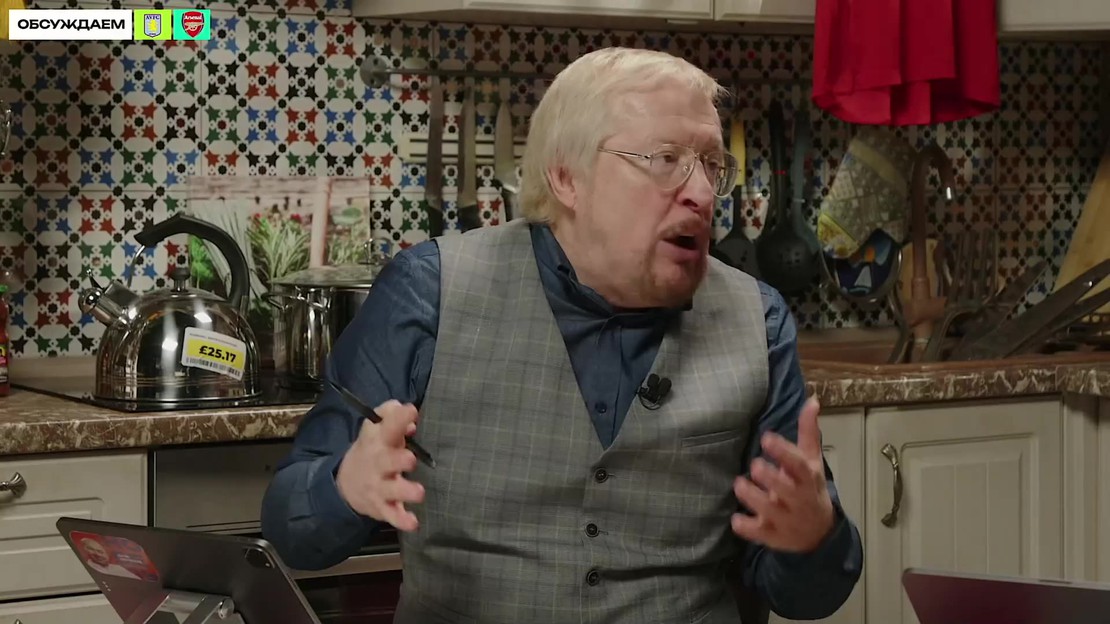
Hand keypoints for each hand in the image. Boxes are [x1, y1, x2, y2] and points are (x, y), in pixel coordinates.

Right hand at [336, 400, 424, 531]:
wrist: (346, 484)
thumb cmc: (373, 450)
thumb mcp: (376, 429)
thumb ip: (393, 417)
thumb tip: (412, 421)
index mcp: (377, 440)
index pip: (387, 425)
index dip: (398, 417)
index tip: (411, 411)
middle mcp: (378, 463)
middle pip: (387, 461)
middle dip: (398, 460)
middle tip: (410, 459)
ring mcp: (379, 487)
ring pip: (392, 490)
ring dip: (406, 491)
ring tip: (419, 492)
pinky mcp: (382, 507)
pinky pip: (393, 515)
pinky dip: (402, 520)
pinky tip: (414, 523)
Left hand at [731, 396, 834, 552]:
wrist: (819, 534)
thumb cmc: (810, 488)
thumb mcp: (812, 461)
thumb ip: (808, 432)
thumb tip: (812, 400)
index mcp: (808, 479)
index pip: (799, 465)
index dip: (783, 452)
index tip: (766, 437)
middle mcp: (798, 500)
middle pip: (785, 489)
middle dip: (769, 477)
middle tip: (754, 464)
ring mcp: (785, 519)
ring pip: (768, 510)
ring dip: (752, 497)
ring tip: (739, 484)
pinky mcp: (771, 535)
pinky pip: (757, 533)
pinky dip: (746, 527)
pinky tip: (737, 519)